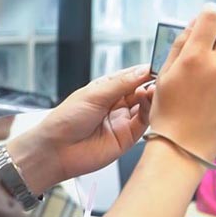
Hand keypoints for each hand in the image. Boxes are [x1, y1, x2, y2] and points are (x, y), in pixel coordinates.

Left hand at [7, 65, 153, 193]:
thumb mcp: (94, 94)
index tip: (158, 66)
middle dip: (151, 83)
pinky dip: (150, 111)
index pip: (132, 76)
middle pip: (142, 90)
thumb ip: (121, 84)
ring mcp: (124, 120)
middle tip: (159, 78)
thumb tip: (143, 70)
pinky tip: (149, 101)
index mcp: (107, 89)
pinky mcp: (129, 137)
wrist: (56, 150)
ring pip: (146, 105)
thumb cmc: (65, 120)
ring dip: (152, 96)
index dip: (145, 71)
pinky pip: (145, 122)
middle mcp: (117, 104)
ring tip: (153, 90)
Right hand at [148, 3, 215, 162]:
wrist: (183, 149)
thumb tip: (195, 22)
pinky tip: (212, 108)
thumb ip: (181, 44)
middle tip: (208, 53)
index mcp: (196, 57)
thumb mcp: (165, 75)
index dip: (210, 14)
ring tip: (201, 98)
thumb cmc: (168, 111)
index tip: (208, 16)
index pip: (212, 18)